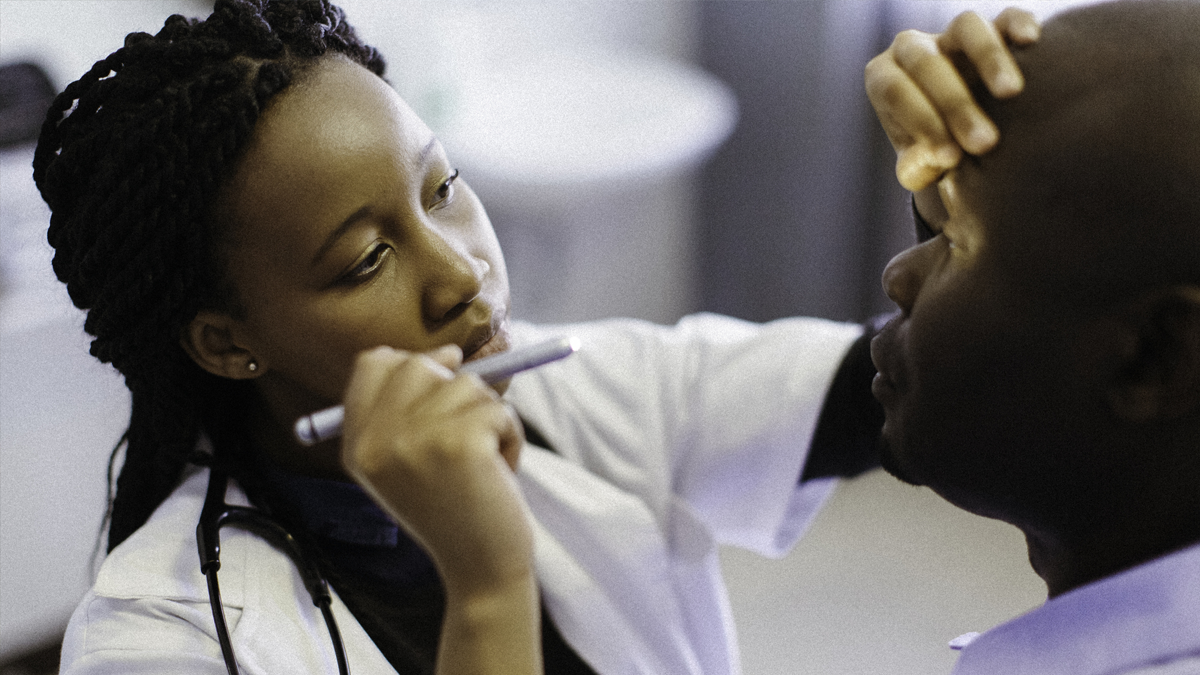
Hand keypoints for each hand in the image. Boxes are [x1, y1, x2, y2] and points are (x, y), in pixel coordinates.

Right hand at [339, 345, 531, 596]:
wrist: (479, 570)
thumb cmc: (455, 510)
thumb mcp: (412, 460)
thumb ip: (413, 406)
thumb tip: (449, 352)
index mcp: (357, 444)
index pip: (374, 363)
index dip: (414, 367)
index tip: (441, 396)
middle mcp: (376, 440)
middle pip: (420, 364)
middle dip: (457, 392)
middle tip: (466, 439)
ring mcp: (414, 440)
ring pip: (468, 385)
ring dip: (489, 420)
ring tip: (482, 466)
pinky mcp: (459, 443)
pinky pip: (500, 409)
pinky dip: (511, 438)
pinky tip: (498, 475)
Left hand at [865, 8, 1039, 191]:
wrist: (958, 130)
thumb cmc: (931, 145)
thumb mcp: (918, 162)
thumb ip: (917, 167)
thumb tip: (931, 162)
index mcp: (883, 77)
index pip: (895, 91)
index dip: (922, 124)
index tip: (952, 159)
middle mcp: (912, 47)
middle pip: (927, 63)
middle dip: (956, 105)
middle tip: (985, 144)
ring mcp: (951, 33)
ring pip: (966, 27)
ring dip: (988, 57)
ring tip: (1010, 93)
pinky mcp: (994, 27)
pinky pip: (1007, 16)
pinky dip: (1019, 24)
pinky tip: (1030, 42)